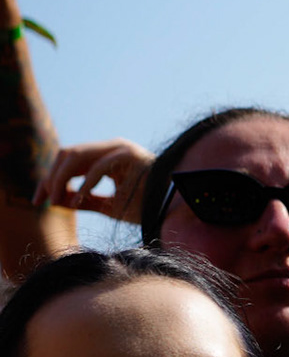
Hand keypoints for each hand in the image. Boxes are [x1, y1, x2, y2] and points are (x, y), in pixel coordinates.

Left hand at [32, 139, 153, 221]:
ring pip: (76, 156)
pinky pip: (97, 167)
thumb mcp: (110, 206)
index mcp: (109, 156)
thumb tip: (58, 201)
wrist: (180, 208)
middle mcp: (113, 147)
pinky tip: (76, 200)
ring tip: (57, 201)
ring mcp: (121, 149)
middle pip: (68, 154)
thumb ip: (86, 200)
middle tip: (42, 201)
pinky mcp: (130, 155)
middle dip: (50, 178)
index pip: (70, 161)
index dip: (50, 179)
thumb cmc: (149, 207)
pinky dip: (84, 184)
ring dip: (60, 179)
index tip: (40, 200)